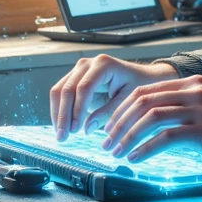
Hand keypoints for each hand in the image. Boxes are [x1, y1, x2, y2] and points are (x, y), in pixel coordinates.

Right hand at [50, 54, 179, 139]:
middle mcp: (88, 64)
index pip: (84, 88)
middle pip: (66, 88)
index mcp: (103, 65)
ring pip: (59, 91)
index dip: (77, 110)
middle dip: (62, 115)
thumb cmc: (140, 87)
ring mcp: (79, 71)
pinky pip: (62, 95)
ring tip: (61, 135)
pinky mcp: (76, 80)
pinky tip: (62, 127)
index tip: (75, 130)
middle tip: (62, 137)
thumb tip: (85, 128)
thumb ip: (108, 114)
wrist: (144, 79)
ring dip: (58, 114)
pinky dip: (60, 111)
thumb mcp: (128, 101)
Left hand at [99, 73, 201, 169]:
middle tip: (106, 142)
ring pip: (150, 117)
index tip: (111, 127)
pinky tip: (136, 158)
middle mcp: (194, 91)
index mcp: (194, 83)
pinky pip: (166, 137)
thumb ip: (191, 109)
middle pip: (142, 101)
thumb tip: (164, 126)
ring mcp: (200, 110)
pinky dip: (145, 148)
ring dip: (126, 136)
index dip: (122, 109)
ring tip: (115, 153)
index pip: (146, 91)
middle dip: (118, 123)